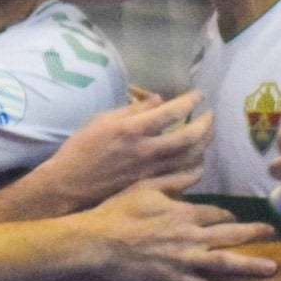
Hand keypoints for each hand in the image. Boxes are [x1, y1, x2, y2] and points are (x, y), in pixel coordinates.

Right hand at [34, 89, 212, 208]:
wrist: (70, 184)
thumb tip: (160, 100)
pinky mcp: (150, 185)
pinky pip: (181, 177)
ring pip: (189, 158)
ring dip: (204, 145)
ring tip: (208, 134)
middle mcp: (145, 150)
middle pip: (189, 137)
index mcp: (132, 129)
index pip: (171, 112)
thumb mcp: (103, 120)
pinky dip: (194, 168)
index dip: (190, 101)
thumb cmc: (82, 147)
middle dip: (206, 124)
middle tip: (210, 115)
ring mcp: (150, 171)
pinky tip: (198, 161)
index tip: (199, 94)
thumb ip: (133, 110)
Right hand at [83, 186, 276, 280]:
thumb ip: (173, 179)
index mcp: (183, 210)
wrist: (98, 242)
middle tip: (271, 233)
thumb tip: (196, 169)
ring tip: (271, 267)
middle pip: (229, 232)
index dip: (227, 213)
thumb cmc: (116, 212)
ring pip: (224, 261)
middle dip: (253, 232)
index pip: (215, 211)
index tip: (233, 215)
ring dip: (250, 264)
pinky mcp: (173, 278)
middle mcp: (189, 234)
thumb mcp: (144, 186)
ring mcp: (183, 258)